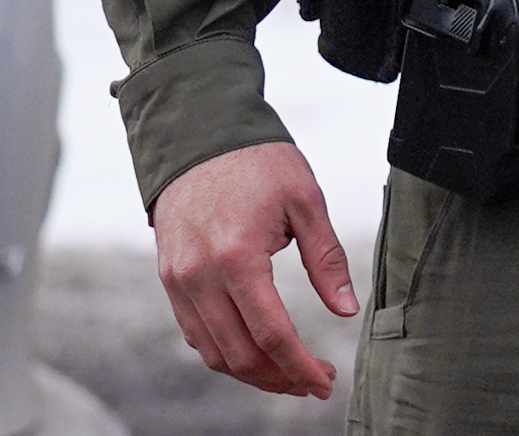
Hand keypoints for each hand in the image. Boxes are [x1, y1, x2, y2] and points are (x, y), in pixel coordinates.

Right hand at [151, 141, 355, 398]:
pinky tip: (256, 350)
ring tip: (290, 373)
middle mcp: (199, 277)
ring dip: (251, 372)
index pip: (270, 333)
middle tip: (314, 384)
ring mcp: (178, 281)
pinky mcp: (169, 279)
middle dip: (278, 378)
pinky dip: (224, 351)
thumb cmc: (259, 163)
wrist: (199, 136)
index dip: (300, 366)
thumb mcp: (307, 201)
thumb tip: (345, 310)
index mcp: (237, 257)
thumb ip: (326, 259)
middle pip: (238, 354)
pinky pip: (195, 331)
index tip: (325, 382)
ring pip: (212, 351)